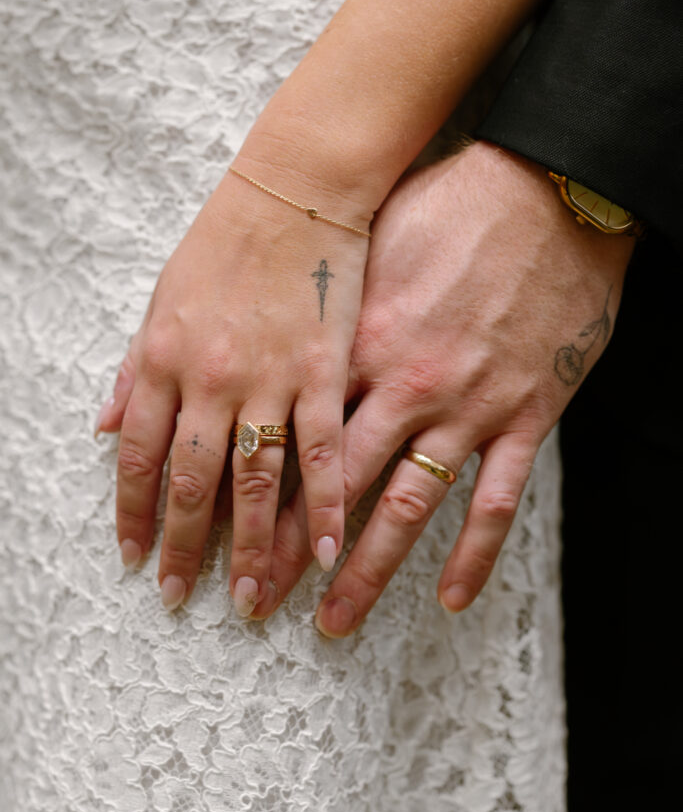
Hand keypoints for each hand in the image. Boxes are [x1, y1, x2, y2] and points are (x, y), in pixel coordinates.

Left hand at [95, 149, 371, 614]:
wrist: (294, 189)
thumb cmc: (225, 240)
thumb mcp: (162, 298)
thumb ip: (136, 369)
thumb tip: (104, 425)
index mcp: (164, 360)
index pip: (140, 457)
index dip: (134, 513)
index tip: (134, 557)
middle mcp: (211, 379)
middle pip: (192, 482)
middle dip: (184, 549)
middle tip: (181, 599)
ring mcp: (270, 379)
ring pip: (254, 482)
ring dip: (250, 548)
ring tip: (249, 599)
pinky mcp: (325, 372)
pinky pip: (321, 453)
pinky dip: (322, 507)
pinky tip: (324, 552)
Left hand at [253, 141, 633, 632]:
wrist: (548, 191)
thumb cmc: (451, 206)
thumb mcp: (364, 243)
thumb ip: (315, 306)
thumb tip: (255, 339)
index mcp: (356, 344)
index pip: (292, 434)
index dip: (250, 489)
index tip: (218, 536)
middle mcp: (404, 385)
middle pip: (335, 485)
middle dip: (290, 548)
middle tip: (257, 599)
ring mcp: (468, 406)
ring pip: (409, 506)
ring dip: (368, 569)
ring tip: (335, 620)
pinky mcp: (526, 415)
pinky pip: (497, 501)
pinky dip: (474, 555)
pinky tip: (449, 598)